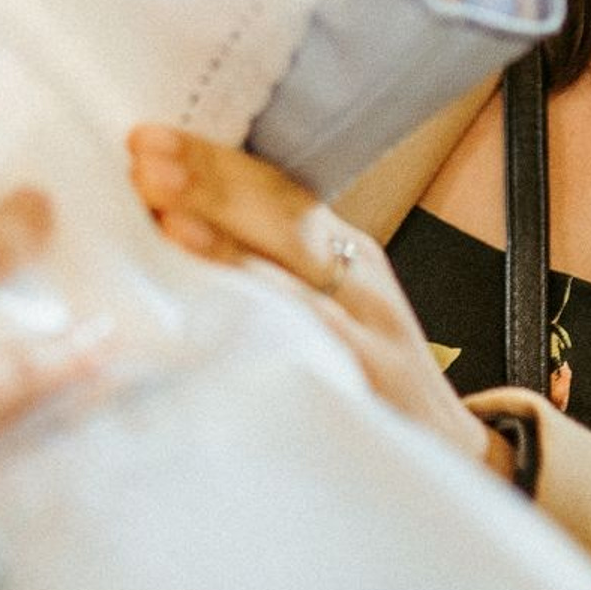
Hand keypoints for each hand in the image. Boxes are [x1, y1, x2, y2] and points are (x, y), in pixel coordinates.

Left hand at [125, 123, 501, 476]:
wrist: (446, 451)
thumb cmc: (369, 379)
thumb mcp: (328, 312)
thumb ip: (271, 275)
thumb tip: (165, 238)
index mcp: (344, 251)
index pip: (277, 188)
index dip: (213, 160)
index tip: (147, 138)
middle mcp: (357, 274)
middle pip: (283, 210)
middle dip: (210, 178)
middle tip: (143, 153)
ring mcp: (367, 321)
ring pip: (296, 260)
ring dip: (226, 230)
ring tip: (164, 206)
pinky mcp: (368, 371)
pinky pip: (313, 325)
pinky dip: (268, 297)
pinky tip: (223, 282)